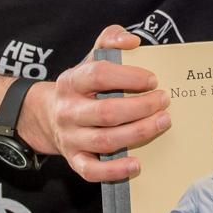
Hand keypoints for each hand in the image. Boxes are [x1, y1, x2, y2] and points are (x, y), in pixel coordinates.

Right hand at [17, 25, 170, 181]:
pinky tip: (137, 164)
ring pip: (105, 141)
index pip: (98, 75)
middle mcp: (68, 111)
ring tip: (163, 122)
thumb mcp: (90, 59)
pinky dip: (115, 170)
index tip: (153, 80)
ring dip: (138, 133)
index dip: (128, 77)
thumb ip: (110, 40)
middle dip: (141, 108)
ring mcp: (70, 138)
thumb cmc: (82, 87)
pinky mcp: (74, 160)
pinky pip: (92, 171)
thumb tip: (132, 41)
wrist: (47, 117)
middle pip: (107, 112)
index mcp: (71, 82)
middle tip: (164, 101)